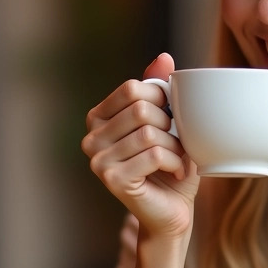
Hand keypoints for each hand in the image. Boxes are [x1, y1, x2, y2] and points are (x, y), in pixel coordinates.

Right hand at [82, 53, 198, 239]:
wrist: (173, 210)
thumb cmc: (171, 164)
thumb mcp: (169, 122)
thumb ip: (160, 89)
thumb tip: (164, 57)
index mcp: (98, 117)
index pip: (133, 88)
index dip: (162, 100)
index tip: (171, 121)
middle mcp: (90, 138)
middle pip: (142, 110)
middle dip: (171, 126)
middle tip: (177, 145)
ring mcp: (97, 160)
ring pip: (150, 133)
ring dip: (176, 147)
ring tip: (177, 160)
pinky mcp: (111, 179)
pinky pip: (155, 155)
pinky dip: (176, 162)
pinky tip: (176, 173)